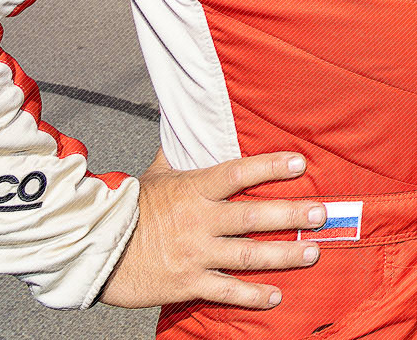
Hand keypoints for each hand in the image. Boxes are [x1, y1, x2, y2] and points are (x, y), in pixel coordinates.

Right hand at [101, 150, 325, 309]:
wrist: (94, 248)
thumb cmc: (129, 207)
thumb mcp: (154, 175)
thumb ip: (178, 153)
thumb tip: (186, 120)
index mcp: (193, 189)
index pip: (239, 173)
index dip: (270, 166)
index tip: (300, 162)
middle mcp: (199, 220)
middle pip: (253, 216)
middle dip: (291, 214)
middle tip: (321, 212)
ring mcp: (195, 253)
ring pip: (248, 254)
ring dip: (284, 254)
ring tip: (313, 252)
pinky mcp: (187, 283)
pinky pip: (226, 290)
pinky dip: (252, 294)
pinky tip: (276, 296)